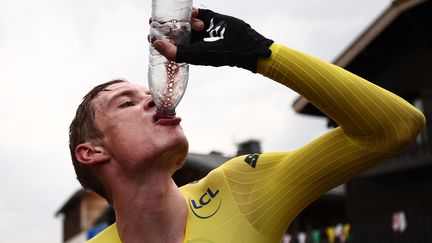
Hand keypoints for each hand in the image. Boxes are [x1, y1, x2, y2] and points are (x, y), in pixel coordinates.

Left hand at [152, 9, 272, 72]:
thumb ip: (175, 51)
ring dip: (186, 20)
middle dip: (166, 25)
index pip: (168, 45)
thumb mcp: (194, 55)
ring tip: (199, 25)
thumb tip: (154, 43)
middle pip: (173, 30)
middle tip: (157, 20)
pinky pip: (194, 12)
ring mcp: (199, 29)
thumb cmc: (219, 54)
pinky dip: (192, 11)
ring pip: (183, 20)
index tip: (151, 33)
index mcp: (187, 52)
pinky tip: (195, 13)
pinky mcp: (208, 18)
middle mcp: (191, 40)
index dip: (159, 38)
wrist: (243, 45)